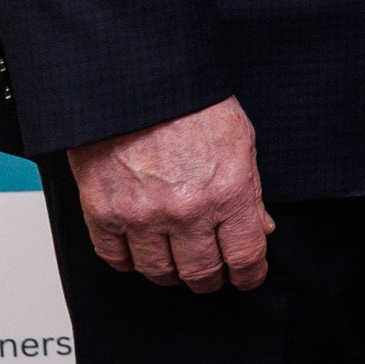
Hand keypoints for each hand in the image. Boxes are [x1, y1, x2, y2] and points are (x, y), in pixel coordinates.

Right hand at [67, 98, 271, 292]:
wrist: (134, 84)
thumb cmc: (190, 104)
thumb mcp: (240, 141)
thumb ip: (250, 191)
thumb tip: (260, 227)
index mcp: (227, 192)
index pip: (245, 256)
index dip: (250, 275)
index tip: (248, 278)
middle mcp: (186, 210)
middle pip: (201, 273)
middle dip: (211, 280)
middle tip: (212, 275)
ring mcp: (141, 216)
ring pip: (159, 272)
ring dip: (171, 274)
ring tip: (177, 264)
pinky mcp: (103, 213)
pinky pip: (116, 259)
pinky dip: (130, 262)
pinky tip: (140, 252)